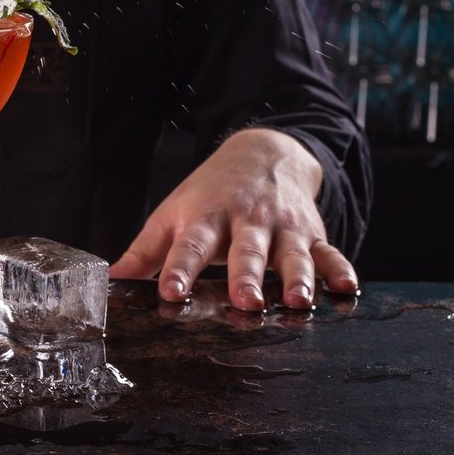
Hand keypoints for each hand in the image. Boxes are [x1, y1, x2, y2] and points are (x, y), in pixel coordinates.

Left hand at [109, 128, 358, 311]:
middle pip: (245, 250)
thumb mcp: (173, 215)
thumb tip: (109, 280)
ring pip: (291, 253)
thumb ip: (145, 252)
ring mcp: (282, 227)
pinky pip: (330, 252)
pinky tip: (346, 288)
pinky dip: (340, 269)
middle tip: (246, 301)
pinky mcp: (312, 233)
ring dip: (296, 277)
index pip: (189, 245)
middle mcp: (246, 221)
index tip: (170, 291)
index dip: (179, 268)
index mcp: (206, 218)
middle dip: (246, 276)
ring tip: (298, 301)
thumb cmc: (208, 194)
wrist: (261, 153)